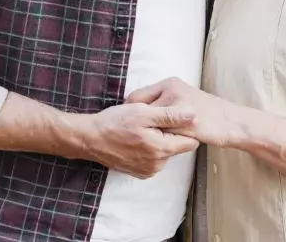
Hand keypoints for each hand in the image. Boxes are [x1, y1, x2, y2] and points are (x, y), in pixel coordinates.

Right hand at [77, 102, 199, 178]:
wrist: (90, 138)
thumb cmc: (115, 122)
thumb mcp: (143, 113)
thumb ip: (170, 115)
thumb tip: (195, 115)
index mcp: (161, 149)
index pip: (190, 142)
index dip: (184, 128)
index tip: (172, 118)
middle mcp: (158, 165)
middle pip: (177, 147)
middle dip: (169, 133)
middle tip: (151, 121)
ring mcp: (148, 171)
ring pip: (165, 152)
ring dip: (158, 141)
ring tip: (141, 129)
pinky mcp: (140, 173)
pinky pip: (154, 159)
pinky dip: (149, 149)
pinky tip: (136, 140)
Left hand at [126, 78, 244, 147]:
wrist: (231, 121)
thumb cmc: (205, 112)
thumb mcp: (183, 97)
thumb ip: (163, 101)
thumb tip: (139, 110)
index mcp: (169, 83)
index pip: (137, 97)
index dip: (130, 112)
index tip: (126, 123)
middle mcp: (171, 91)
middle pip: (140, 110)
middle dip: (135, 124)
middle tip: (129, 136)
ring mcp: (177, 107)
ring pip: (150, 123)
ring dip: (146, 133)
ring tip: (140, 143)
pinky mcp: (183, 124)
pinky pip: (163, 135)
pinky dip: (158, 142)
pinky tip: (156, 148)